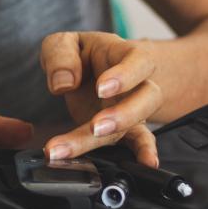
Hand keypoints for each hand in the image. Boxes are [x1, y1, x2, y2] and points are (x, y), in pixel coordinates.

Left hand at [40, 31, 162, 167]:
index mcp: (123, 54)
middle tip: (95, 126)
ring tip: (80, 146)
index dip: (124, 76)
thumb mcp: (63, 43)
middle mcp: (136, 83)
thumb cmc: (79, 54)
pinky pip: (139, 141)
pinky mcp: (124, 129)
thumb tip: (63, 83)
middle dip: (123, 114)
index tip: (101, 89)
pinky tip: (144, 165)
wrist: (87, 68)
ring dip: (111, 137)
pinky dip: (142, 153)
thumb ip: (60, 57)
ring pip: (136, 124)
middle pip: (147, 97)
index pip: (137, 61)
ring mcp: (132, 108)